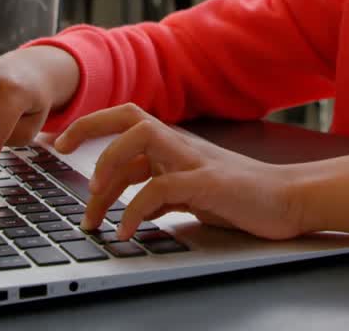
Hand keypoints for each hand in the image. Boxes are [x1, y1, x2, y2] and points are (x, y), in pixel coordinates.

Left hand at [53, 104, 302, 241]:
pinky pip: (162, 187)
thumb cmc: (239, 196)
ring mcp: (194, 160)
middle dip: (89, 128)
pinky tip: (126, 231)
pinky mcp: (208, 182)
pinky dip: (136, 210)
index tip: (60, 145)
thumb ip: (158, 187)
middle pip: (129, 117)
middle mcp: (181, 145)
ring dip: (110, 166)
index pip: (126, 123)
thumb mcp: (188, 189)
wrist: (288, 199)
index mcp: (174, 145)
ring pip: (142, 139)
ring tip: (94, 202)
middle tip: (60, 151)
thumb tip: (123, 203)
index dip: (90, 128)